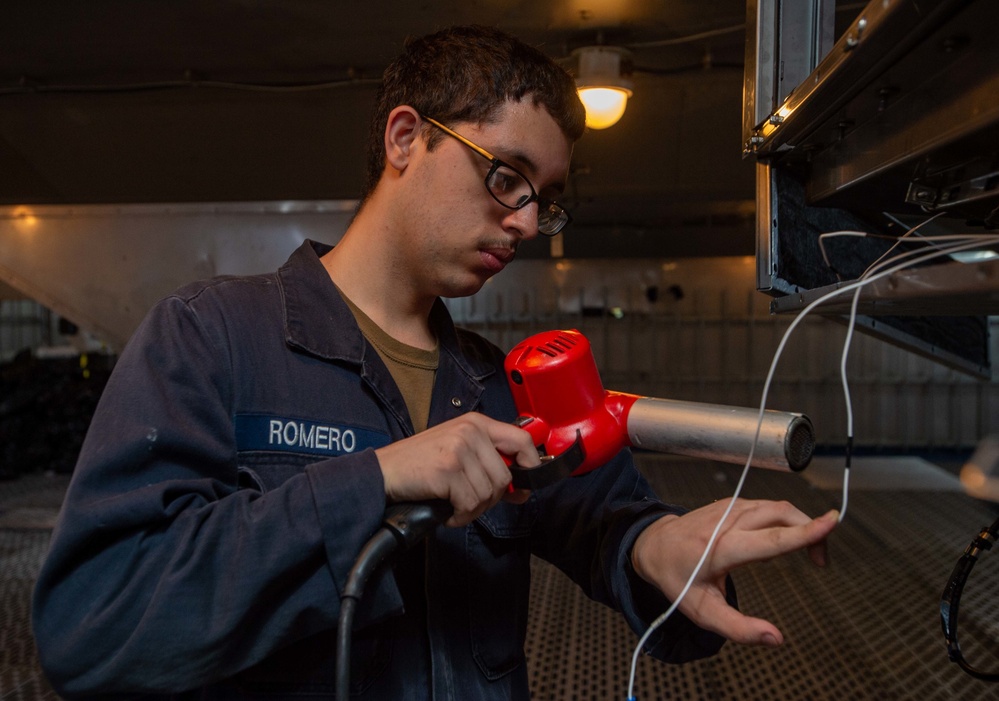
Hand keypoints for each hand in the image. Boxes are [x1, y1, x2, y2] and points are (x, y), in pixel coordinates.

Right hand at [375, 413, 538, 526]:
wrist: (382, 473)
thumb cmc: (418, 464)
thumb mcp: (457, 449)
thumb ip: (488, 460)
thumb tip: (521, 487)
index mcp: (476, 422)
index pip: (521, 439)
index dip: (531, 465)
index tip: (525, 485)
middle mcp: (470, 431)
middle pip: (505, 476)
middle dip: (491, 498)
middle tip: (469, 502)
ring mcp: (459, 449)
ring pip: (489, 493)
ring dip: (472, 509)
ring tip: (453, 504)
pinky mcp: (448, 469)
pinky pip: (471, 504)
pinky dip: (460, 515)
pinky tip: (446, 510)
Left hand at [631, 499, 837, 646]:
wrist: (654, 545)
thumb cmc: (678, 580)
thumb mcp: (702, 612)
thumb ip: (738, 629)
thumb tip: (776, 639)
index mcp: (722, 548)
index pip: (771, 538)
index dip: (805, 532)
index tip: (832, 523)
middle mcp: (728, 521)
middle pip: (782, 515)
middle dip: (811, 532)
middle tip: (822, 562)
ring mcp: (731, 507)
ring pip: (779, 508)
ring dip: (802, 526)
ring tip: (811, 556)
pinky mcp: (734, 503)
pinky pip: (769, 507)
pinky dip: (787, 521)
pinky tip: (782, 542)